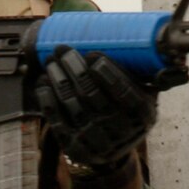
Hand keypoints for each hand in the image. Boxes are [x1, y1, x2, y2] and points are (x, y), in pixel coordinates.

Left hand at [35, 47, 157, 169]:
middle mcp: (122, 132)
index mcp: (143, 115)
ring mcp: (97, 143)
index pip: (124, 91)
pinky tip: (44, 82)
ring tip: (51, 62)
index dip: (106, 71)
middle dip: (73, 67)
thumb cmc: (127, 110)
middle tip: (62, 49)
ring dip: (58, 79)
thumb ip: (140, 71)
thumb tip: (129, 37)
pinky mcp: (76, 149)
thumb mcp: (144, 94)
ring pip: (72, 105)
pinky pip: (57, 120)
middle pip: (92, 94)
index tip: (91, 54)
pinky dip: (48, 99)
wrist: (115, 151)